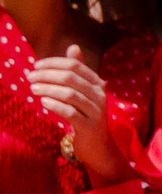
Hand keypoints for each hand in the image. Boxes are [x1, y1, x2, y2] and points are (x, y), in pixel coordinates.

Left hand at [28, 45, 120, 179]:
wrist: (99, 147)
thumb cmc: (87, 116)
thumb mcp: (84, 92)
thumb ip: (79, 71)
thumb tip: (74, 47)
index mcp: (98, 84)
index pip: (75, 66)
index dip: (54, 63)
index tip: (36, 65)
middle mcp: (100, 95)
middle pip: (71, 78)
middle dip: (47, 75)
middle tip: (30, 77)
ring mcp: (96, 111)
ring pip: (70, 94)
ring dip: (48, 89)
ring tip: (33, 89)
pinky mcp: (89, 127)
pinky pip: (70, 112)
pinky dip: (54, 105)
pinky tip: (43, 102)